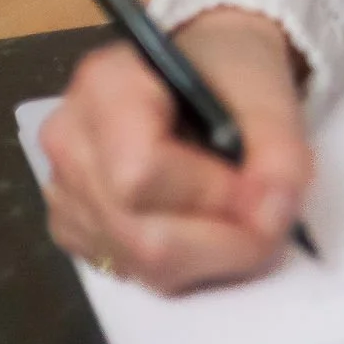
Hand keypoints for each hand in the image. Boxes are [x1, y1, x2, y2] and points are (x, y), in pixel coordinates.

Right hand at [39, 7, 311, 294]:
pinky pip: (134, 274)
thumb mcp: (268, 92)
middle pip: (139, 235)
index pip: (141, 171)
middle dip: (220, 241)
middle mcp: (69, 141)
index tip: (265, 195)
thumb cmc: (228, 70)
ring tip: (240, 214)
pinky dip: (185, 263)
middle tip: (269, 220)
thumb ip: (279, 152)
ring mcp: (64, 192)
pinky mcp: (74, 231)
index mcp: (104, 84)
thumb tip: (271, 218)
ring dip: (208, 256)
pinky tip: (204, 222)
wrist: (204, 69)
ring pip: (140, 264)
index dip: (210, 197)